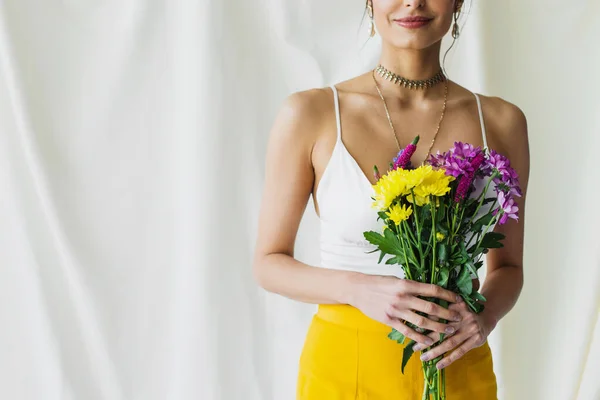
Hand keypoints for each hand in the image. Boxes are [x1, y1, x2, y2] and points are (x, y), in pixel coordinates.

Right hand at [348, 275, 462, 346]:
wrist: (357, 289)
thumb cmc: (378, 282)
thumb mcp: (396, 279)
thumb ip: (412, 285)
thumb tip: (430, 290)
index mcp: (406, 284)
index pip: (433, 290)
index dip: (448, 295)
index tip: (459, 299)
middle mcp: (403, 297)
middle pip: (431, 307)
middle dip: (447, 313)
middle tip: (459, 318)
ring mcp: (396, 310)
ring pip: (422, 321)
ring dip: (438, 327)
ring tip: (449, 331)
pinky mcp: (389, 320)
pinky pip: (408, 331)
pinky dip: (420, 337)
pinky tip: (429, 341)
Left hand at [413, 300, 496, 368]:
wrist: (486, 316)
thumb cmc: (463, 312)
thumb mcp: (453, 306)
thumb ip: (440, 310)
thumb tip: (420, 318)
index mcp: (455, 308)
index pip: (437, 316)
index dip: (425, 324)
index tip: (413, 331)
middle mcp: (463, 318)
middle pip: (441, 331)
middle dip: (427, 340)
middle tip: (415, 347)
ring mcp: (470, 330)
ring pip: (449, 343)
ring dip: (435, 351)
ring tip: (423, 358)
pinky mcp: (475, 340)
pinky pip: (460, 351)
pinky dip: (448, 359)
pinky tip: (438, 365)